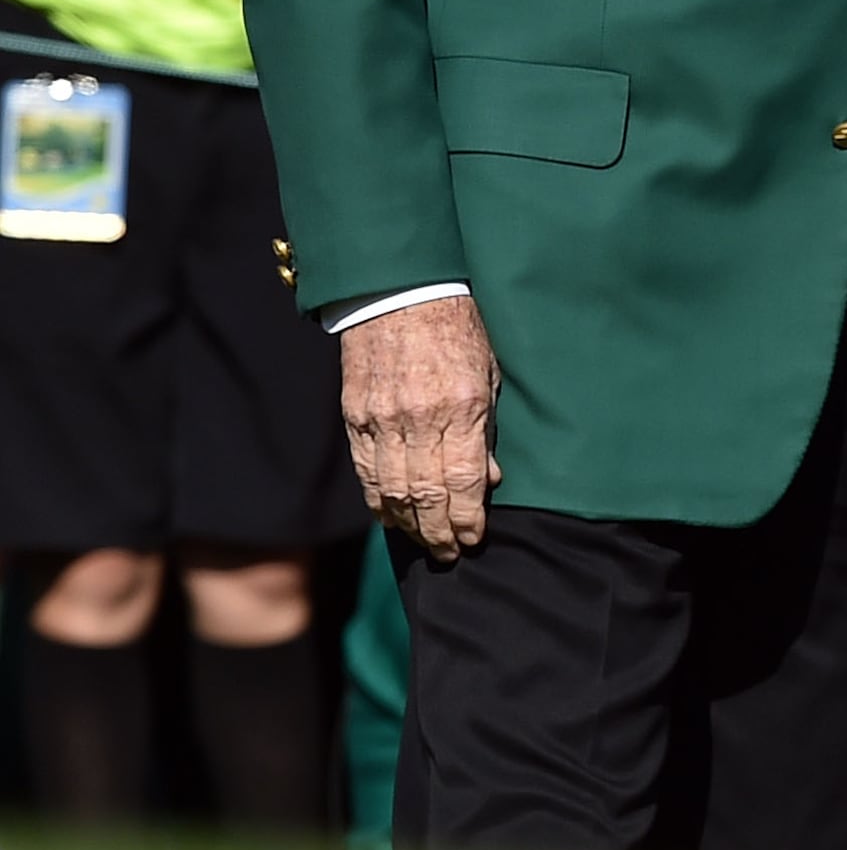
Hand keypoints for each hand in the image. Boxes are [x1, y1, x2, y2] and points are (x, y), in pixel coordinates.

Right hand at [341, 294, 502, 562]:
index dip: (466, 519)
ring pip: (390, 489)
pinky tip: (389, 517)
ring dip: (407, 524)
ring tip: (424, 543)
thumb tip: (489, 481)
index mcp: (458, 408)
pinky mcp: (355, 416)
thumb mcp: (488, 376)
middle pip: (423, 494)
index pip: (461, 481)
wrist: (399, 294)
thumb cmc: (457, 332)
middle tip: (449, 554)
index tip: (474, 540)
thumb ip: (485, 432)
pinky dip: (377, 500)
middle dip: (437, 532)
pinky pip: (365, 470)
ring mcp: (380, 420)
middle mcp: (416, 419)